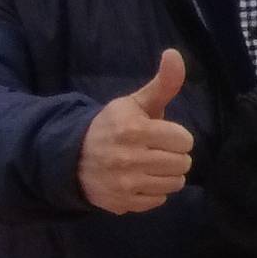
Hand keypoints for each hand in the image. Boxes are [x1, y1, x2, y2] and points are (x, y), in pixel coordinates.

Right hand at [77, 50, 196, 215]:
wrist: (72, 157)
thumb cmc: (112, 126)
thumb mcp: (135, 103)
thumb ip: (163, 83)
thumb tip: (174, 54)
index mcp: (134, 130)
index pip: (184, 140)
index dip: (176, 136)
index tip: (161, 134)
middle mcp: (129, 158)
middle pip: (183, 163)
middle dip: (174, 155)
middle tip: (155, 150)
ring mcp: (124, 183)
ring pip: (175, 184)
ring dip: (167, 174)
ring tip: (149, 165)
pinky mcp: (122, 203)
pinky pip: (159, 200)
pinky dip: (153, 191)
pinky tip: (138, 180)